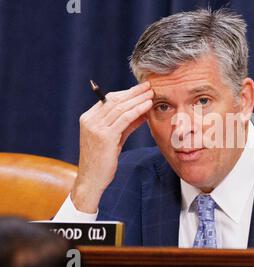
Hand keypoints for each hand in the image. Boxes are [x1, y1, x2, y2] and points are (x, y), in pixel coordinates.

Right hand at [71, 81, 152, 212]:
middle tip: (148, 86)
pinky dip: (137, 110)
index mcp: (88, 118)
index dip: (127, 93)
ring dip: (138, 99)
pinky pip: (124, 118)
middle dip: (133, 92)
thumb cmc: (103, 161)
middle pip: (114, 100)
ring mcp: (95, 128)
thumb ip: (126, 125)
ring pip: (120, 107)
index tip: (141, 89)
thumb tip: (142, 112)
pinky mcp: (104, 136)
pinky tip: (147, 106)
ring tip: (151, 93)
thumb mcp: (114, 139)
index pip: (109, 99)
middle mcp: (90, 120)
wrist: (92, 180)